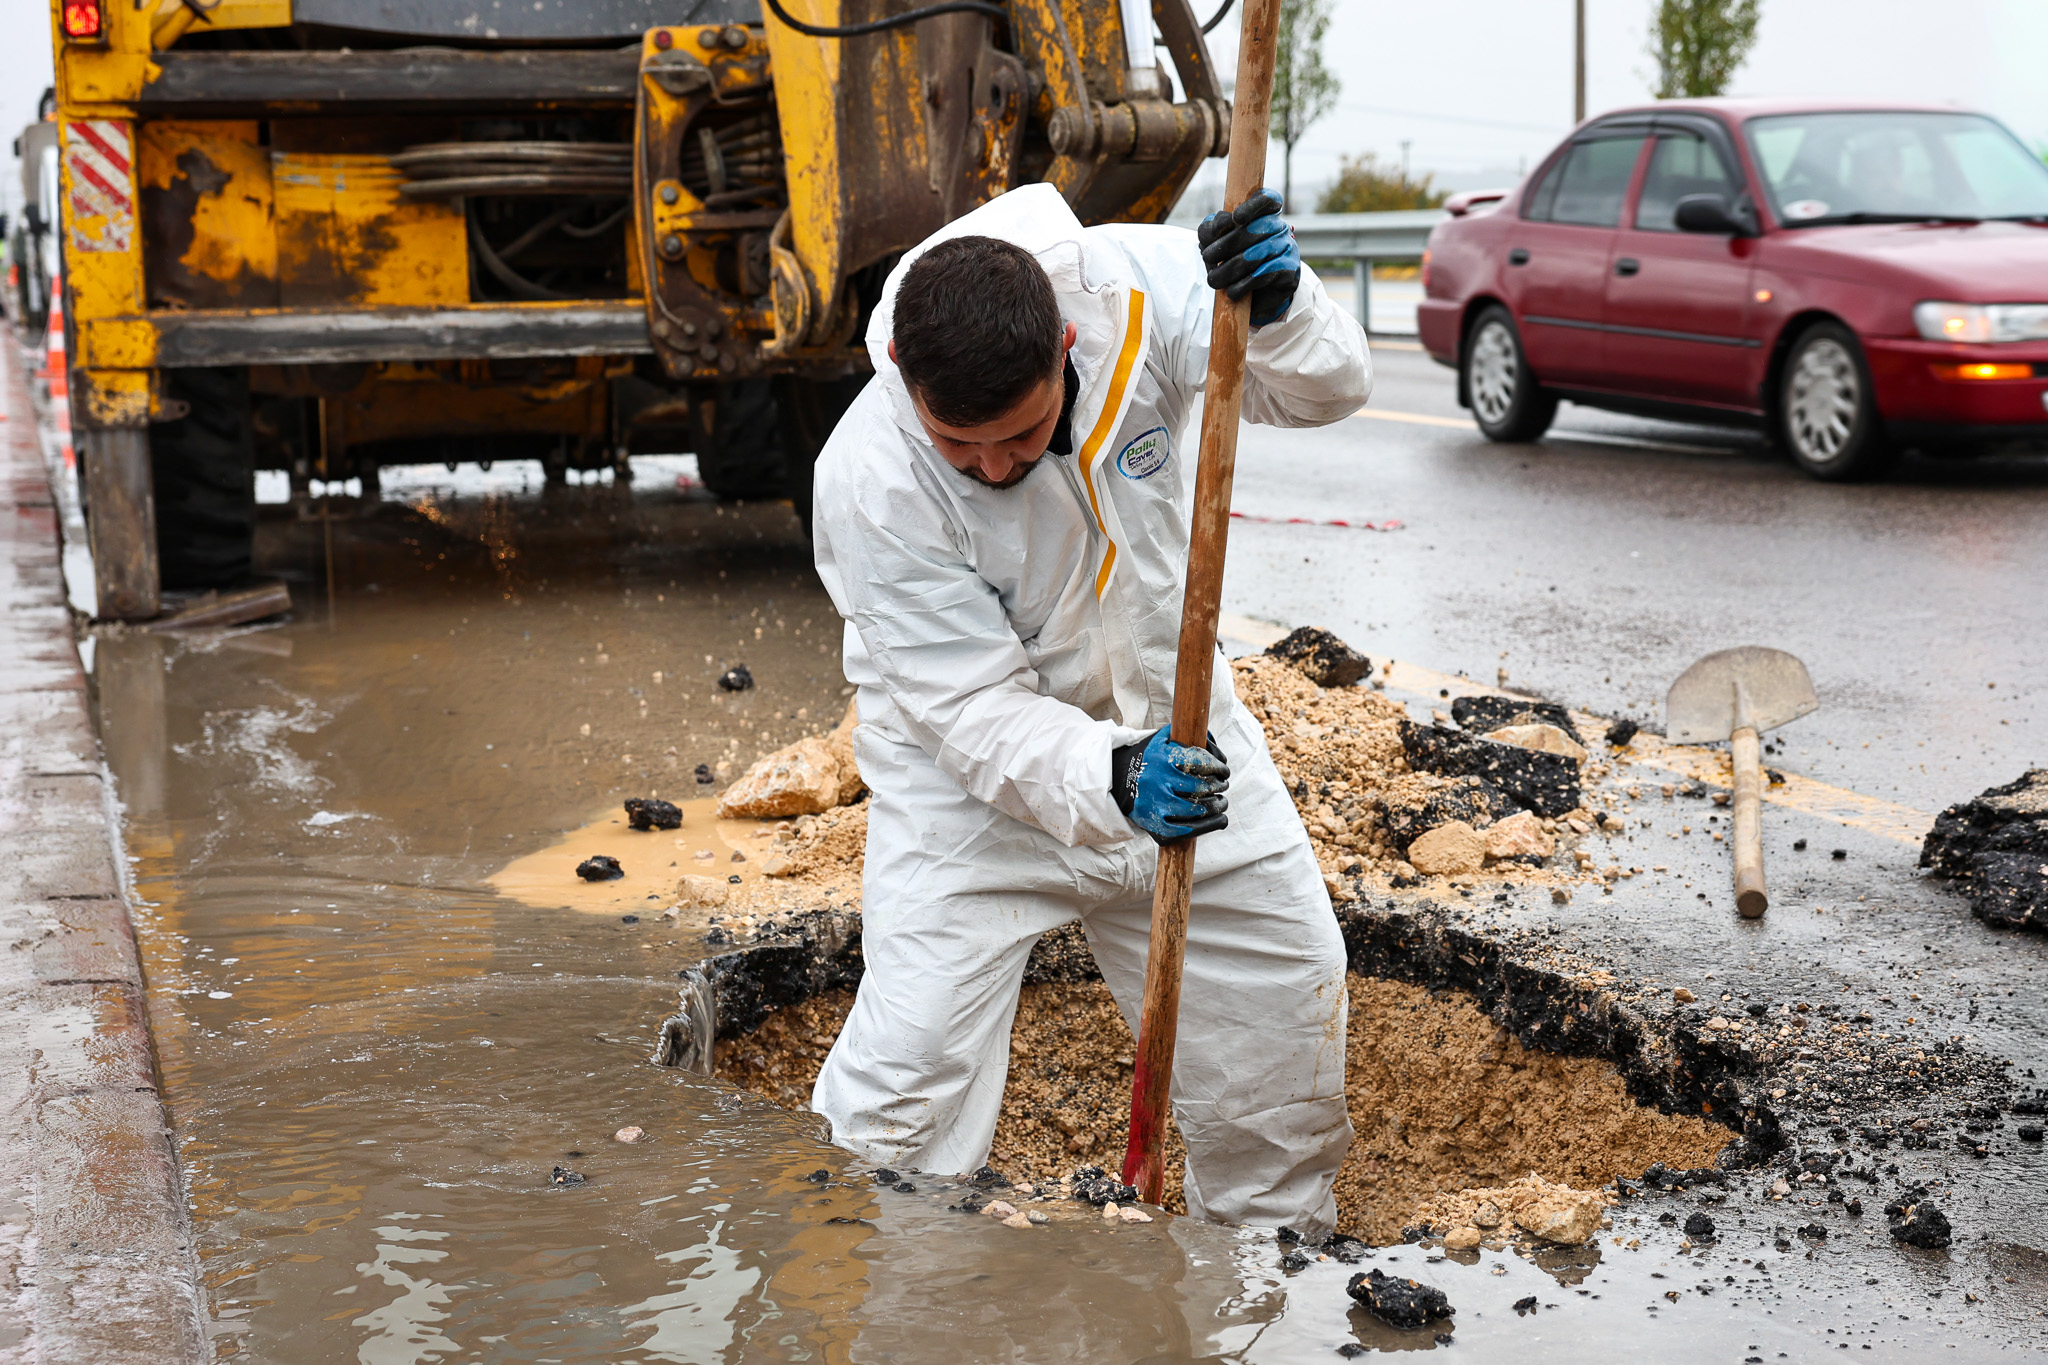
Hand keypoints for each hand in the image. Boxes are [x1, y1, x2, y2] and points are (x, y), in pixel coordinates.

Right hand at [1110, 727, 1230, 842]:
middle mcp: (1158, 780)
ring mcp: (1155, 802)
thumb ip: (1179, 735)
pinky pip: (1180, 828)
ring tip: (1221, 803)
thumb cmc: (1148, 762)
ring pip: (1194, 809)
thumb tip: (1205, 733)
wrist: (1119, 782)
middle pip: (1199, 786)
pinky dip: (1199, 826)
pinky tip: (1211, 820)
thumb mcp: (1159, 742)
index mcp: (1162, 758)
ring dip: (1214, 807)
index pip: (1199, 762)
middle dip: (1217, 787)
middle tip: (1223, 786)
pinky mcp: (1152, 820)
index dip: (1217, 767)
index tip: (1224, 771)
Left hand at [1198, 188, 1300, 326]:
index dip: (1252, 206)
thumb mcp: (1218, 245)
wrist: (1258, 296)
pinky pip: (1264, 274)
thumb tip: (1216, 226)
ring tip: (1213, 280)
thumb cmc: (1236, 264)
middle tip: (1206, 257)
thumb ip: (1212, 231)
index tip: (1235, 219)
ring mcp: (1287, 247)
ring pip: (1256, 253)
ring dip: (1229, 269)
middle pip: (1253, 228)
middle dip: (1225, 245)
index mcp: (1265, 214)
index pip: (1267, 199)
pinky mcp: (1290, 271)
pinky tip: (1232, 291)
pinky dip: (1244, 284)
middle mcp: (1280, 227)